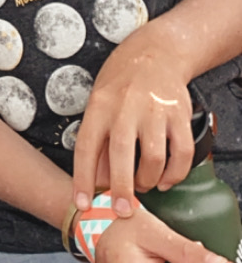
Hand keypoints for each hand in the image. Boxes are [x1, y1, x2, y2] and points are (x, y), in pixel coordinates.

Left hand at [73, 33, 193, 212]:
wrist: (155, 52)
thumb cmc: (121, 83)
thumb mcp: (99, 102)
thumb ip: (99, 139)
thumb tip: (98, 182)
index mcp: (99, 105)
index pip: (86, 147)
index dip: (82, 179)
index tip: (82, 204)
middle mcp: (126, 107)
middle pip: (121, 155)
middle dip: (121, 189)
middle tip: (121, 210)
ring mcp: (154, 110)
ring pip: (153, 158)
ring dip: (148, 181)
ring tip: (143, 184)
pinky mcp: (179, 114)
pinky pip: (181, 153)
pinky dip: (175, 174)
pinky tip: (166, 179)